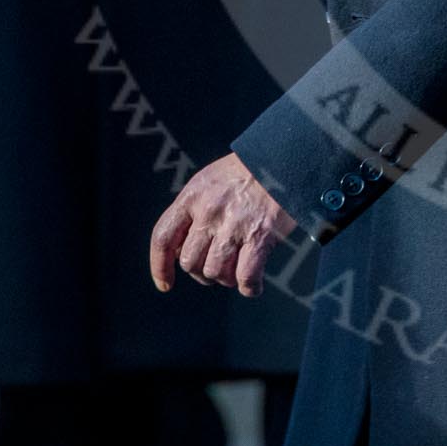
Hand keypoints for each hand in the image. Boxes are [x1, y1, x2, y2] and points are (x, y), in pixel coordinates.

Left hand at [149, 153, 296, 296]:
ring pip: (215, 272)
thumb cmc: (249, 172)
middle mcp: (209, 210)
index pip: (163, 237)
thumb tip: (183, 250)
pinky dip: (249, 287)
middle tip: (218, 267)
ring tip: (237, 271)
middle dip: (202, 272)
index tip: (165, 284)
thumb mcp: (211, 181)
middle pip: (190, 262)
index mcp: (193, 195)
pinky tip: (253, 285)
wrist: (286, 158)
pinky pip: (245, 276)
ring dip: (226, 279)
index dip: (160, 266)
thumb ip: (194, 211)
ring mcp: (234, 224)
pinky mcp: (260, 235)